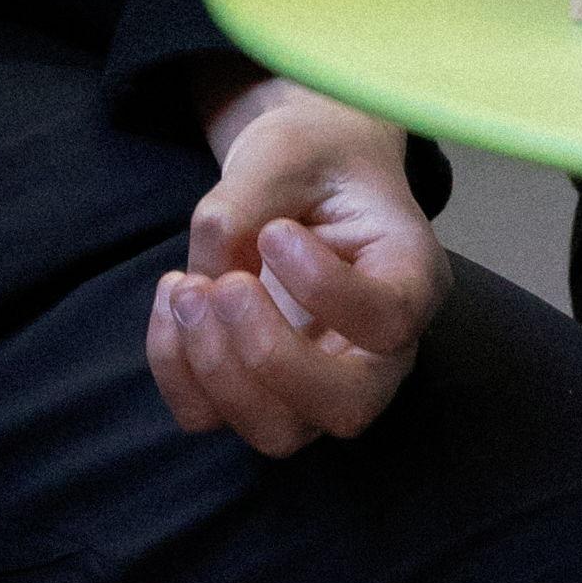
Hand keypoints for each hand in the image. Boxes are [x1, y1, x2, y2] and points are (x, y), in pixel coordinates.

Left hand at [145, 76, 445, 456]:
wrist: (301, 174)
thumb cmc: (312, 159)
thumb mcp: (287, 151)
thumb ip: (248, 202)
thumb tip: (207, 272)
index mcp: (410, 278)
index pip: (390, 321)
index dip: (325, 290)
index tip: (277, 234)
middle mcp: (376, 349)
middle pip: (346, 407)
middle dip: (269, 356)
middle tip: (227, 285)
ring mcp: (317, 380)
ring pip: (278, 432)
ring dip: (216, 367)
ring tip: (185, 286)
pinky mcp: (258, 388)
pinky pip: (211, 415)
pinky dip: (175, 366)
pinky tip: (172, 294)